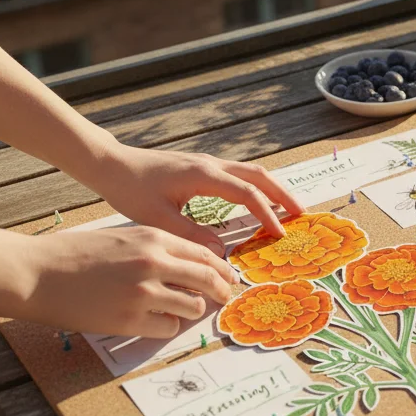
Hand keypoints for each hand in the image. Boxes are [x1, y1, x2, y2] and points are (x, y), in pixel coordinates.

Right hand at [17, 226, 236, 337]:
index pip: (203, 253)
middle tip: (222, 298)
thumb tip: (187, 266)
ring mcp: (143, 293)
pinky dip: (167, 326)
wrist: (36, 272)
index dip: (221, 267)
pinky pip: (168, 327)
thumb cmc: (74, 253)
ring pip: (192, 306)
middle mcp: (153, 263)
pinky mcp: (129, 320)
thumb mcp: (122, 238)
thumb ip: (155, 249)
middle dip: (220, 291)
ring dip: (192, 310)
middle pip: (207, 279)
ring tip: (183, 310)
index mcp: (153, 238)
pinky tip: (156, 321)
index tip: (228, 277)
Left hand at [84, 144, 304, 254]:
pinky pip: (239, 175)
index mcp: (204, 175)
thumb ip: (190, 235)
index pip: (247, 194)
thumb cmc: (130, 189)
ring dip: (272, 189)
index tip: (280, 234)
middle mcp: (211, 164)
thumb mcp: (157, 218)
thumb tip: (220, 252)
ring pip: (251, 172)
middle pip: (259, 176)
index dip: (267, 214)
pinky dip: (256, 187)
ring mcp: (208, 162)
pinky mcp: (202, 166)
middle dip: (283, 194)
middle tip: (303, 215)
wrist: (111, 164)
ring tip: (289, 208)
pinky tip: (258, 201)